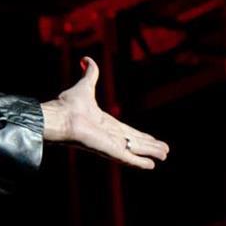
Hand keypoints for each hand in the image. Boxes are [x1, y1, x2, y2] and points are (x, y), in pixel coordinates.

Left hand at [40, 56, 170, 169]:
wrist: (60, 117)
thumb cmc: (68, 105)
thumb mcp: (84, 86)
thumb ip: (90, 74)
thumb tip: (87, 59)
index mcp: (105, 123)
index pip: (127, 131)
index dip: (141, 135)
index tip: (152, 138)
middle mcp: (109, 135)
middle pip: (135, 142)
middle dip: (150, 146)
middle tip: (164, 150)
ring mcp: (110, 144)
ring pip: (136, 149)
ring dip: (151, 152)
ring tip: (164, 155)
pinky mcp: (109, 151)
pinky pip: (128, 158)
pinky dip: (140, 162)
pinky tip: (151, 166)